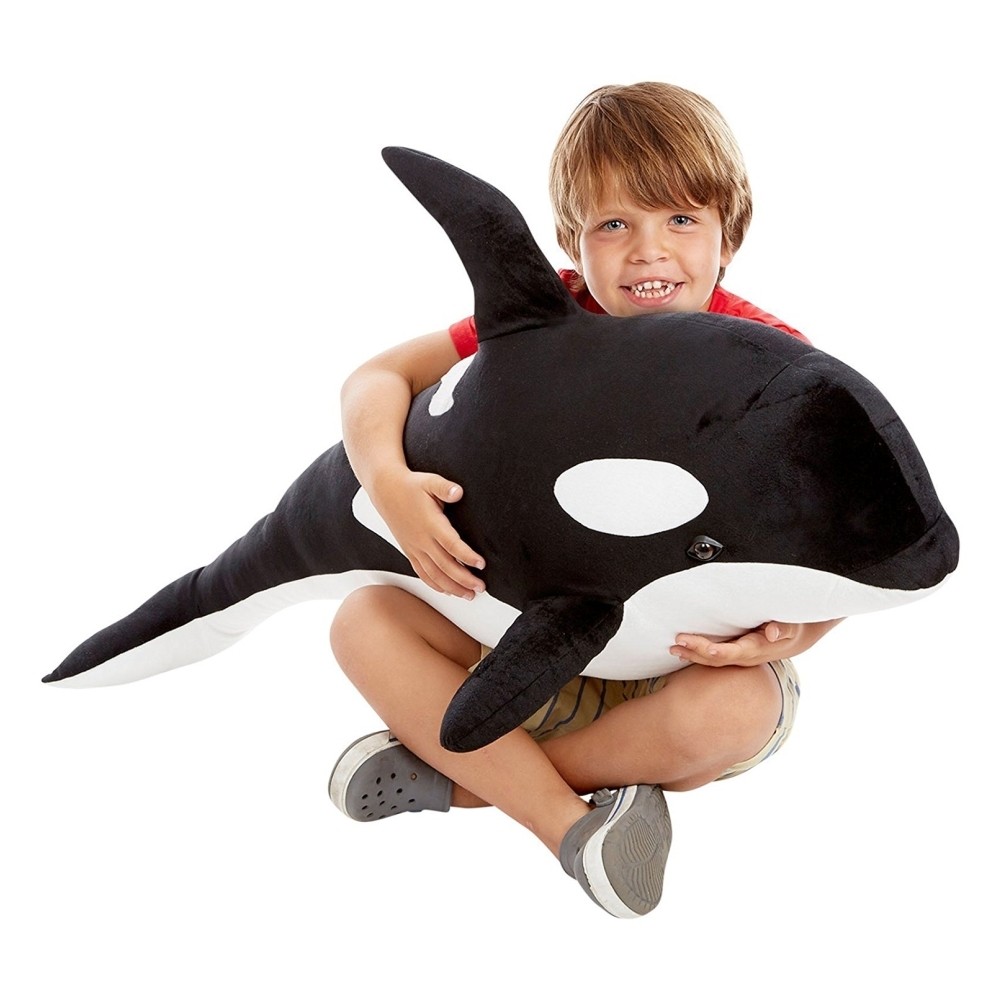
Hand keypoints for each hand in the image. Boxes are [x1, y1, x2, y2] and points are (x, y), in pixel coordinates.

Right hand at [371, 468, 485, 598]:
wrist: (385, 491)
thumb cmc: (410, 486)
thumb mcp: (429, 481)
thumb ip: (444, 487)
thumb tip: (458, 492)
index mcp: (430, 523)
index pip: (451, 544)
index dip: (466, 556)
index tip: (481, 564)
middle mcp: (421, 539)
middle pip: (445, 566)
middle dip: (464, 580)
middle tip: (480, 587)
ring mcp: (414, 548)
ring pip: (434, 574)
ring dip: (452, 587)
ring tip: (468, 595)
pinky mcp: (409, 551)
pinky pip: (422, 573)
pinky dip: (435, 584)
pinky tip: (447, 590)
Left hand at [670, 619, 841, 666]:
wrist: (793, 639)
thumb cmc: (791, 627)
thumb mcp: (793, 626)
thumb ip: (783, 628)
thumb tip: (773, 632)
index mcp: (757, 648)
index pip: (735, 653)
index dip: (719, 651)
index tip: (705, 647)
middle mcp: (745, 656)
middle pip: (717, 658)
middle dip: (697, 651)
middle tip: (678, 641)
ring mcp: (738, 658)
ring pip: (712, 660)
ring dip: (692, 655)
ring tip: (673, 648)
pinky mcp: (733, 654)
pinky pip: (713, 657)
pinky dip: (696, 654)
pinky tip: (682, 650)